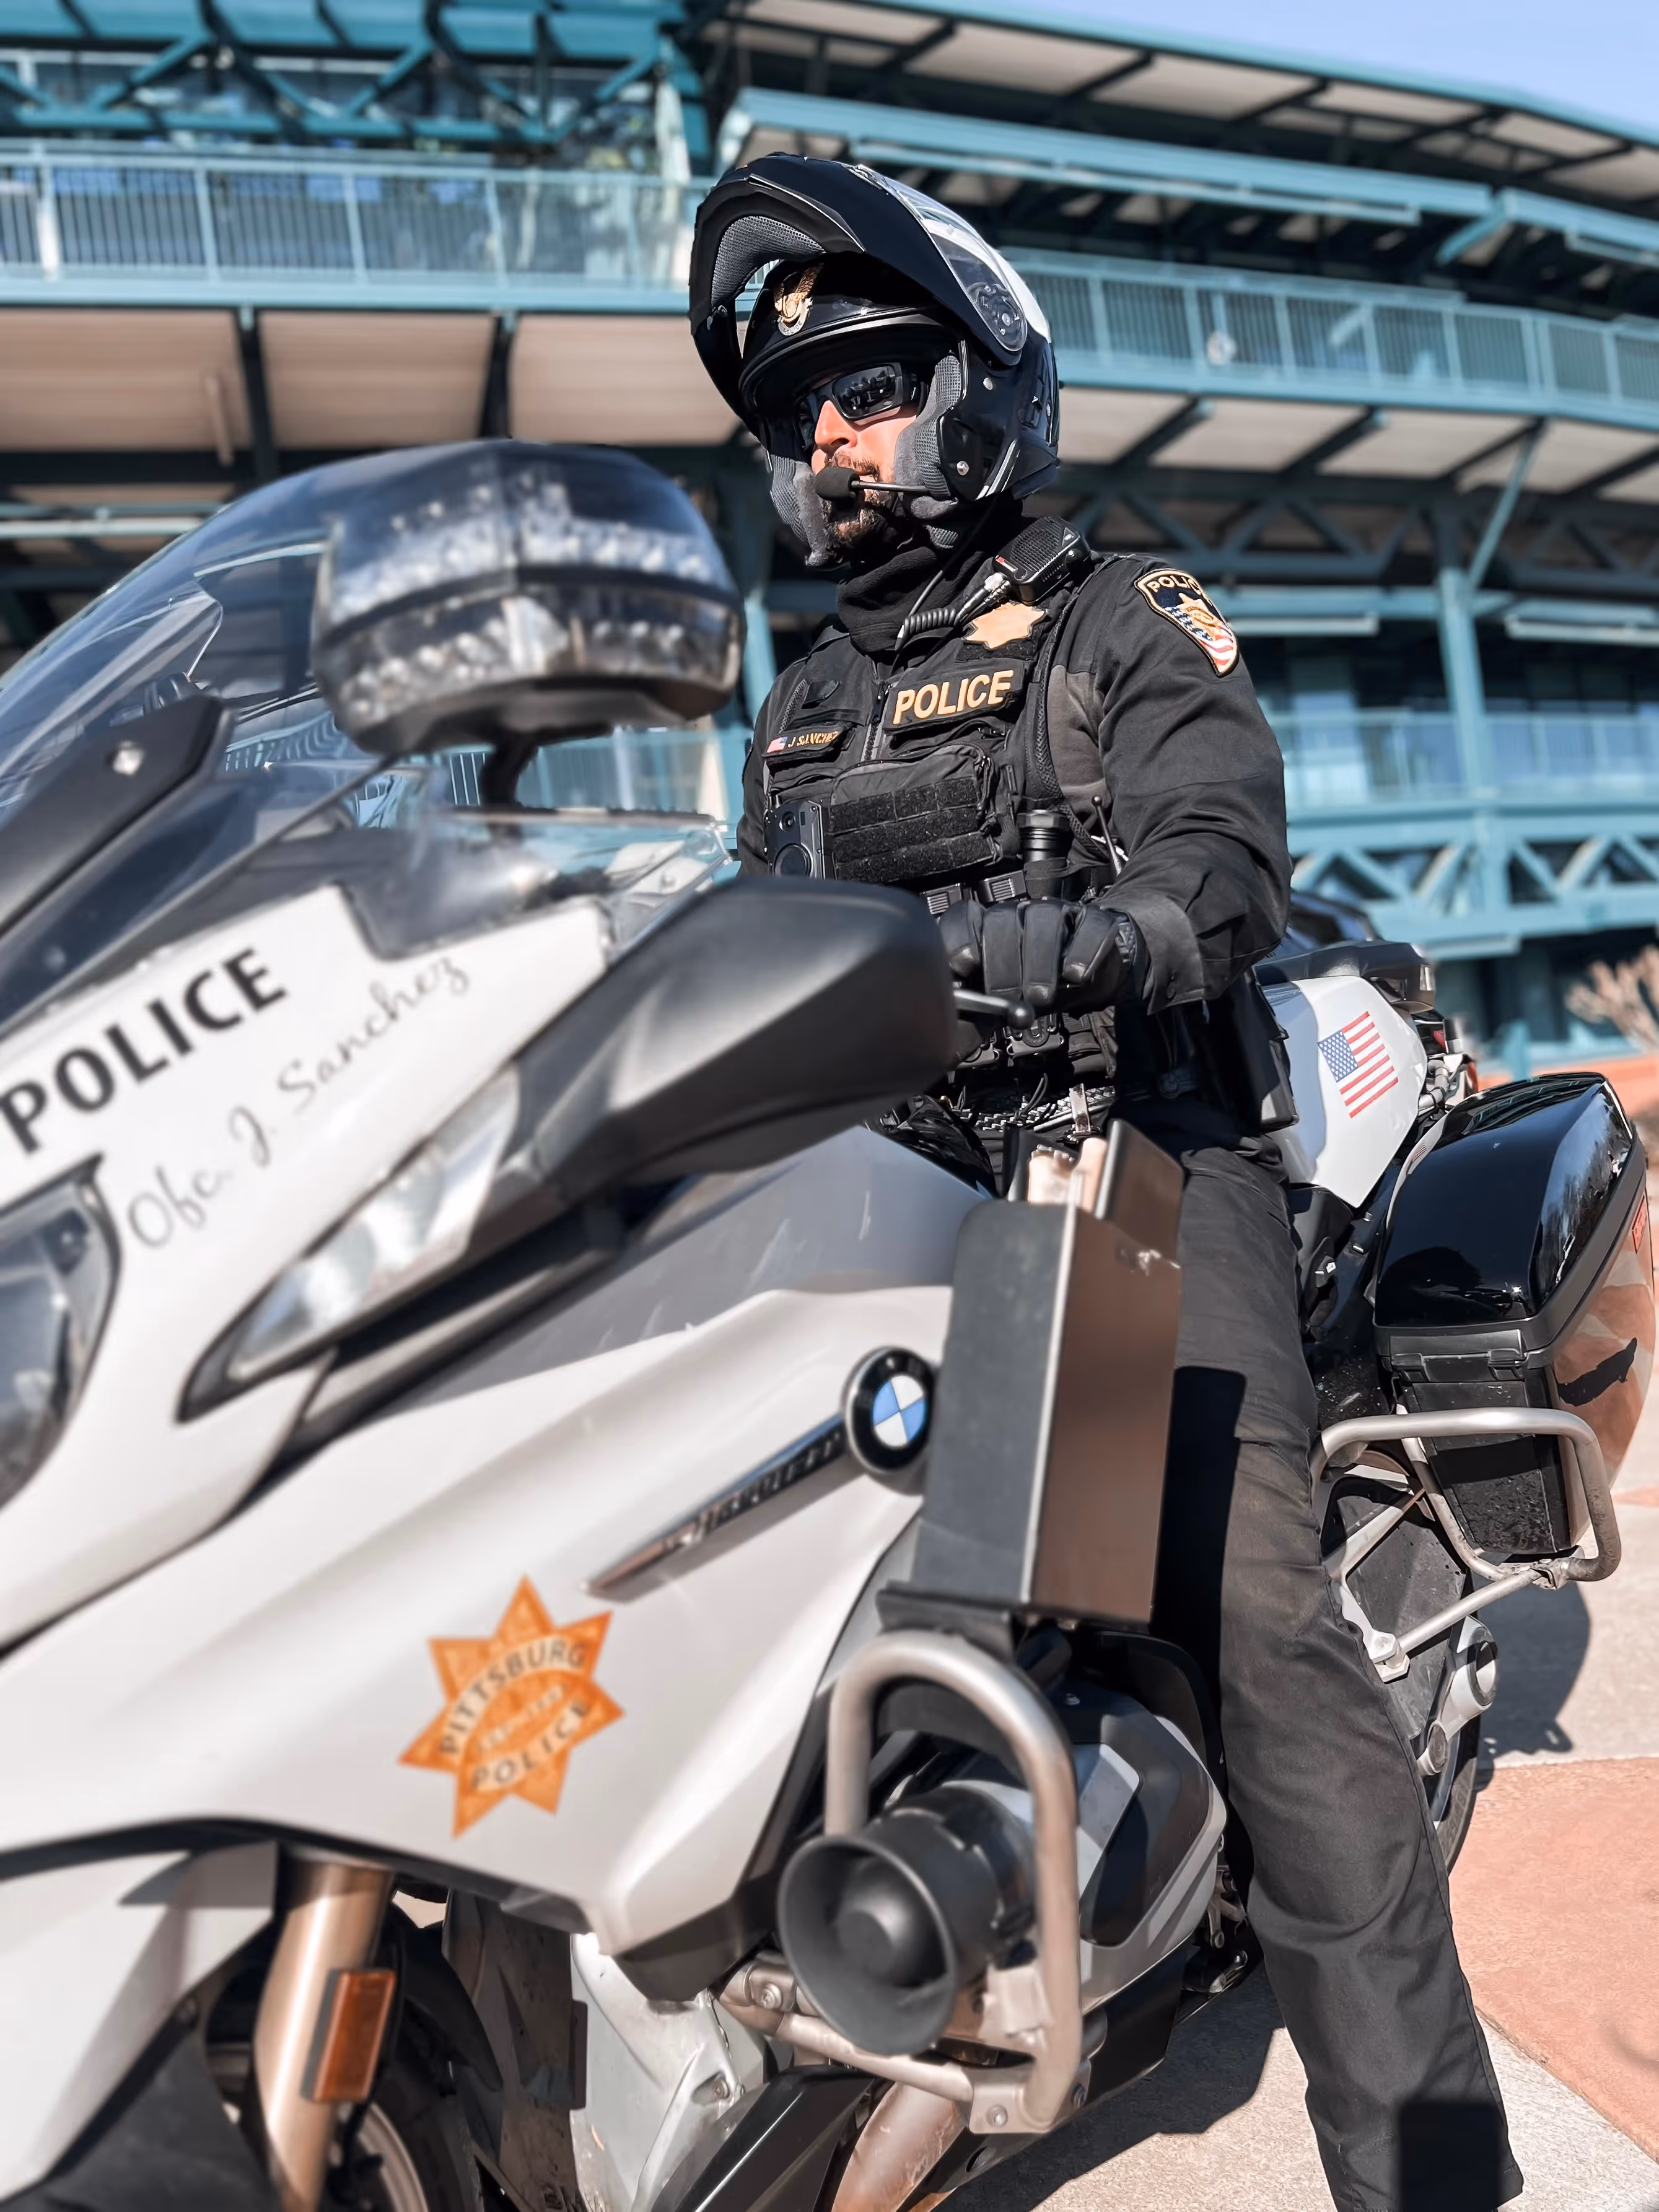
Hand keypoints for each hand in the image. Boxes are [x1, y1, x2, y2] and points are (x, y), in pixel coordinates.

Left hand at [937, 898, 1142, 1012]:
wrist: (1084, 978)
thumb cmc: (1031, 990)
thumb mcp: (996, 1008)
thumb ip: (970, 1021)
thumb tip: (939, 1047)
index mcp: (985, 929)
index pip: (964, 918)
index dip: (960, 938)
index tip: (962, 966)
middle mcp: (1017, 914)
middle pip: (1002, 921)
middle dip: (1001, 962)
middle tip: (1007, 996)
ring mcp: (1056, 912)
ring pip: (1043, 918)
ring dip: (1039, 959)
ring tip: (1040, 995)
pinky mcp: (1093, 921)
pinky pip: (1090, 926)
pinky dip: (1083, 951)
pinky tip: (1074, 976)